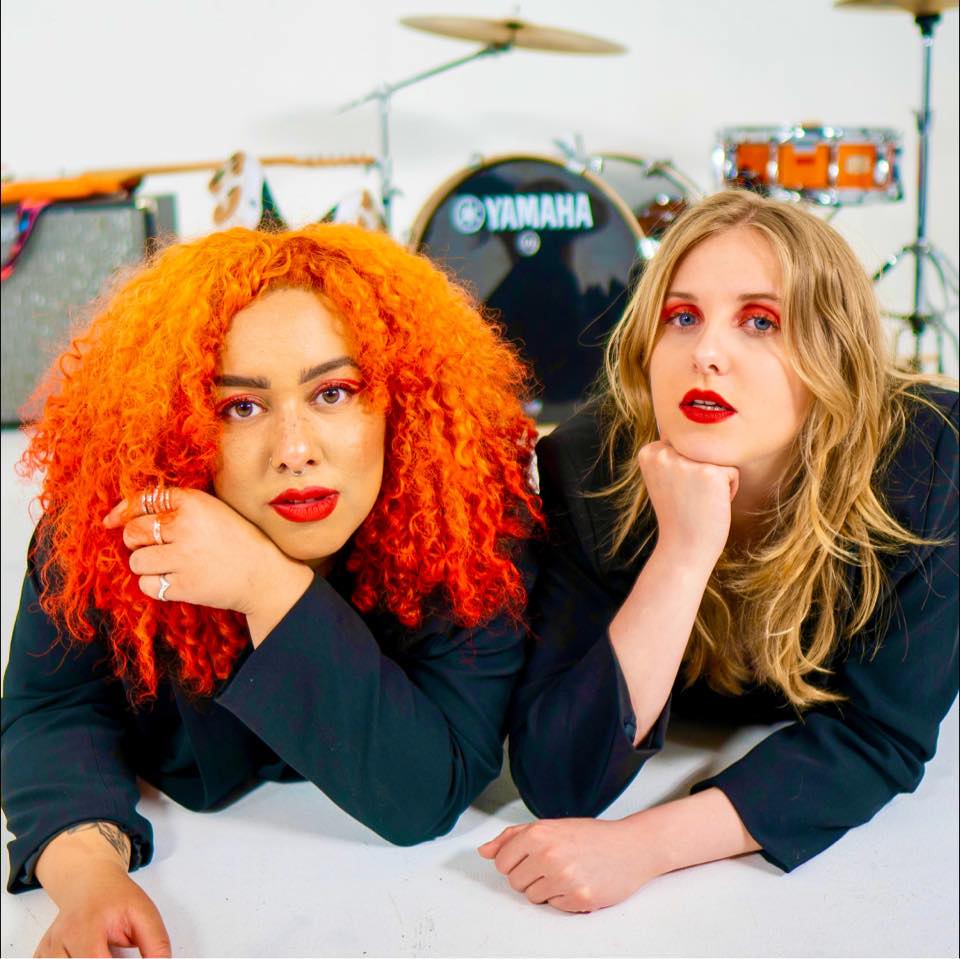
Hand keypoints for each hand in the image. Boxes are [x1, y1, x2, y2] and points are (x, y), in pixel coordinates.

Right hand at [34, 863, 170, 957]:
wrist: (89, 882)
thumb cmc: (116, 896)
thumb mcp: (144, 913)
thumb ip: (155, 943)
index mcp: (85, 928)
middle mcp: (59, 942)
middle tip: (116, 951)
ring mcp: (47, 951)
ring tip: (104, 949)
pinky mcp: (42, 957)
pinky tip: (88, 952)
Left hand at [103, 487, 310, 624]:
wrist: (265, 576)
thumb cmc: (238, 541)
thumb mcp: (214, 511)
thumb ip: (178, 508)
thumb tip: (122, 516)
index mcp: (195, 502)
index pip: (144, 500)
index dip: (123, 510)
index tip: (112, 520)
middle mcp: (186, 526)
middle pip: (133, 532)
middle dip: (136, 541)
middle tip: (153, 546)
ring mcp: (183, 558)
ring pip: (136, 561)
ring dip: (147, 565)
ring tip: (168, 565)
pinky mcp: (183, 585)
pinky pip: (148, 585)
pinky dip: (156, 585)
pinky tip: (175, 580)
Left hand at [478, 817, 659, 912]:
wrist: (630, 847)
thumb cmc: (590, 836)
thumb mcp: (550, 826)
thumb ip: (512, 837)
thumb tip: (484, 851)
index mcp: (538, 834)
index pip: (501, 861)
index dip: (514, 861)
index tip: (530, 856)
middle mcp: (549, 855)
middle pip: (514, 881)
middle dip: (529, 875)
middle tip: (552, 864)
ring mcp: (564, 878)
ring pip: (532, 897)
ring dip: (546, 888)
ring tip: (567, 872)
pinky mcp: (578, 899)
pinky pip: (554, 906)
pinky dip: (563, 898)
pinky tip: (578, 882)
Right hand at [638, 440, 738, 567]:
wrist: (684, 547)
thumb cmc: (679, 514)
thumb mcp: (663, 478)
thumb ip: (670, 453)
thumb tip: (694, 424)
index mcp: (649, 452)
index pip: (684, 443)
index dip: (686, 468)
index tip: (676, 491)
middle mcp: (664, 453)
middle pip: (702, 448)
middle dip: (702, 471)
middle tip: (690, 498)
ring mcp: (686, 461)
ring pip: (718, 458)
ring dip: (716, 480)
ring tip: (701, 501)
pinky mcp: (710, 472)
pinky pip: (732, 471)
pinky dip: (729, 490)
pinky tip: (712, 505)